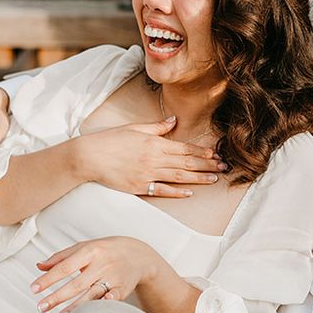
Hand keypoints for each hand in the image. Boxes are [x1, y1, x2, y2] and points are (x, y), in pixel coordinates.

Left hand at [32, 236, 154, 312]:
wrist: (138, 254)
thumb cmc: (107, 250)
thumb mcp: (85, 247)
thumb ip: (61, 257)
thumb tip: (39, 266)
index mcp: (90, 251)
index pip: (65, 267)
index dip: (48, 279)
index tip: (34, 289)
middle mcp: (101, 264)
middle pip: (76, 283)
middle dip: (57, 296)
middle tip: (41, 307)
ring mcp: (113, 277)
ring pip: (92, 293)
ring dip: (76, 306)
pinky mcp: (123, 288)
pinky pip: (113, 298)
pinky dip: (106, 303)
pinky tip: (96, 310)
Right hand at [72, 118, 225, 197]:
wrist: (88, 156)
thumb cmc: (110, 140)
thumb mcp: (134, 128)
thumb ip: (157, 127)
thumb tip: (174, 120)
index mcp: (154, 143)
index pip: (184, 148)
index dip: (202, 152)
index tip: (216, 154)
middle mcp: (154, 159)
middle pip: (186, 163)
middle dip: (207, 165)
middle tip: (223, 167)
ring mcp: (147, 174)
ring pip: (179, 177)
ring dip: (198, 178)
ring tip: (214, 179)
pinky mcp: (139, 187)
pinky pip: (162, 190)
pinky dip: (177, 192)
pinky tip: (190, 192)